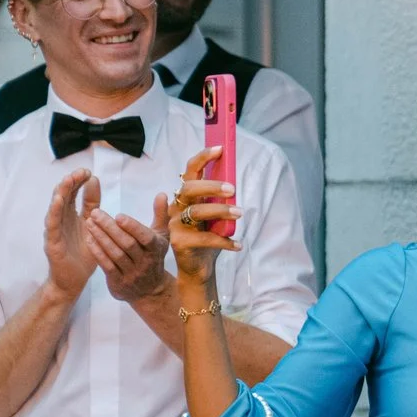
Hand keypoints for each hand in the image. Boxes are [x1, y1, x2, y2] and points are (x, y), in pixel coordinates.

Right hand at [43, 172, 99, 298]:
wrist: (74, 281)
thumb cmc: (84, 253)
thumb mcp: (93, 226)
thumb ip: (93, 206)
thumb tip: (95, 180)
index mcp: (73, 216)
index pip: (74, 194)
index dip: (79, 182)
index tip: (88, 171)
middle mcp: (62, 220)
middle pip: (64, 197)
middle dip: (71, 183)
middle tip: (80, 171)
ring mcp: (56, 230)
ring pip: (56, 208)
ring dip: (61, 193)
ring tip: (67, 180)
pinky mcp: (52, 242)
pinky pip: (53, 225)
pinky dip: (54, 212)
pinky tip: (58, 201)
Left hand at [84, 204, 171, 306]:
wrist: (150, 290)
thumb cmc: (153, 256)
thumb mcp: (161, 236)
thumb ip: (160, 215)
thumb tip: (161, 194)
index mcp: (156, 249)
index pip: (146, 238)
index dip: (133, 227)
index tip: (119, 215)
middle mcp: (146, 263)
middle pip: (127, 244)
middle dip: (110, 228)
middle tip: (95, 213)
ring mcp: (132, 274)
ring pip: (115, 254)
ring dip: (100, 237)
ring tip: (89, 222)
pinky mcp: (119, 282)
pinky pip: (106, 265)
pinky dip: (97, 251)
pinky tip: (89, 239)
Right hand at [164, 149, 238, 285]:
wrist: (199, 268)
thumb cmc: (208, 237)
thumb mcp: (217, 216)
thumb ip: (221, 200)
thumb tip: (233, 183)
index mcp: (186, 197)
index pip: (190, 171)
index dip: (203, 158)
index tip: (220, 148)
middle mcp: (177, 208)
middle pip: (189, 189)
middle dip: (212, 186)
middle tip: (233, 190)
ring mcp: (176, 225)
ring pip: (197, 212)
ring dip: (221, 211)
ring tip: (240, 213)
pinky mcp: (180, 242)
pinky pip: (205, 238)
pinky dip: (225, 241)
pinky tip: (238, 245)